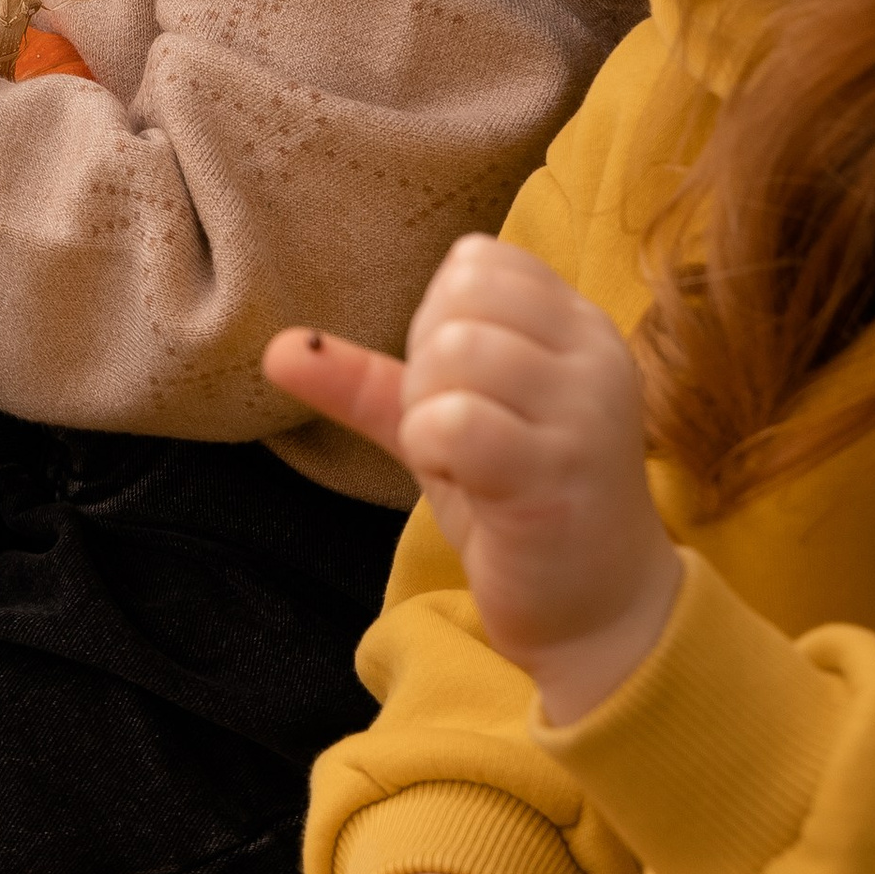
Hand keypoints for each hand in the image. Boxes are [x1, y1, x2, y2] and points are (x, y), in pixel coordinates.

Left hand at [266, 235, 679, 724]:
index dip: (439, 320)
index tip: (465, 391)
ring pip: (456, 352)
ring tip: (467, 461)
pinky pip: (452, 421)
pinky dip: (431, 450)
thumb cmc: (521, 504)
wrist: (598, 614)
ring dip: (429, 414)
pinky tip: (464, 482)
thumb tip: (276, 348)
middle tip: (461, 433)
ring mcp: (584, 412)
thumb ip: (370, 381)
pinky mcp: (555, 473)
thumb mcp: (447, 424)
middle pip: (461, 298)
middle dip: (429, 367)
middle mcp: (594, 354)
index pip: (479, 259)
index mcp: (578, 326)